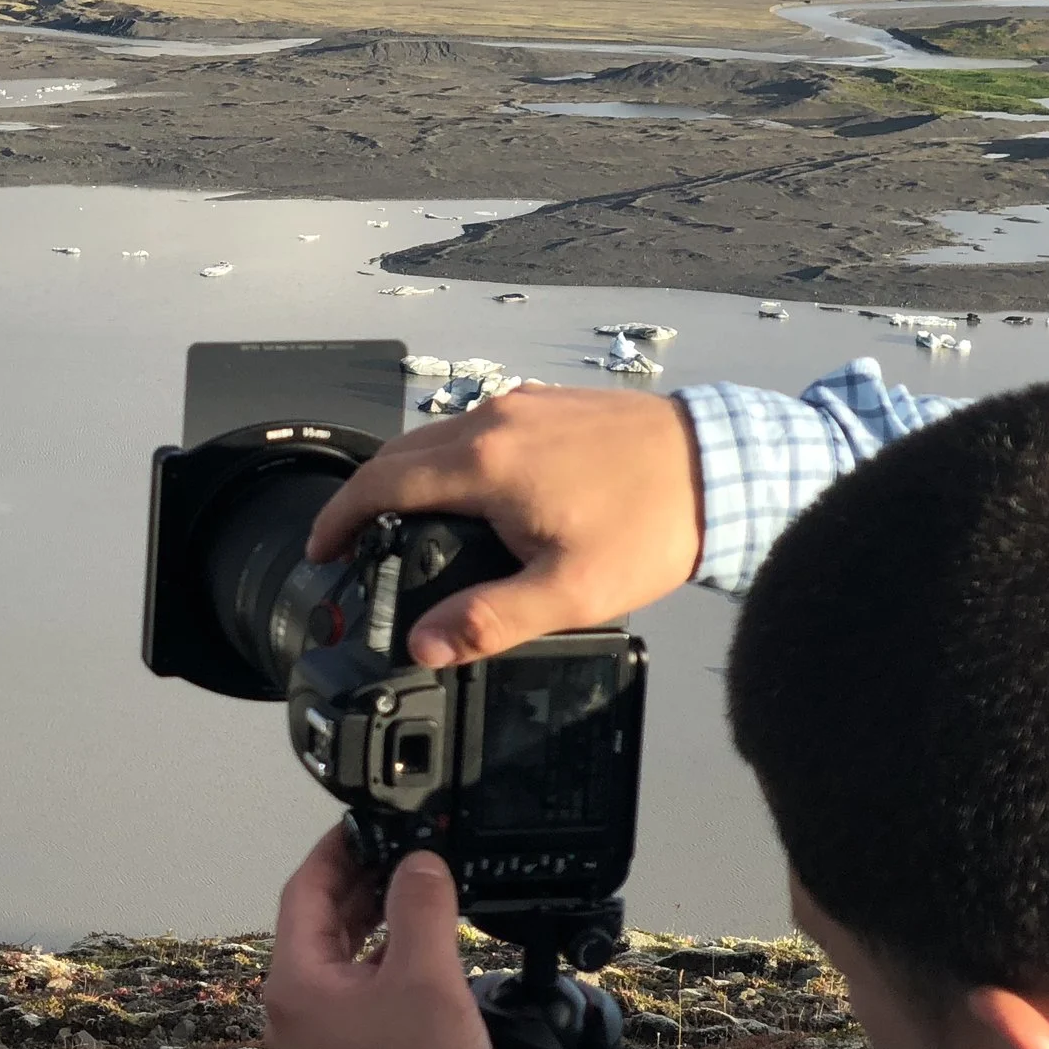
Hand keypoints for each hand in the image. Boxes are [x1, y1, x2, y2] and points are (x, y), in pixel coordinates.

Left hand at [262, 832, 500, 1048]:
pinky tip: (420, 950)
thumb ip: (420, 907)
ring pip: (338, 957)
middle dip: (360, 883)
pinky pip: (354, 991)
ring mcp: (315, 1039)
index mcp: (294, 984)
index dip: (337, 849)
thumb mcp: (427, 981)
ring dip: (373, 922)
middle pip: (318, 922)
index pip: (303, 890)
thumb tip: (418, 860)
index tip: (366, 821)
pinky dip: (382, 962)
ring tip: (416, 888)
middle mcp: (292, 1009)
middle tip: (401, 849)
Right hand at [305, 384, 704, 666]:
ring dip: (406, 475)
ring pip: (435, 436)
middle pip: (398, 455)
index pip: (379, 483)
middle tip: (353, 543)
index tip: (323, 549)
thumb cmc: (654, 526)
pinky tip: (471, 493)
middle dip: (364, 498)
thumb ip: (489, 620)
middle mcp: (493, 421)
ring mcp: (521, 404)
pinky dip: (449, 458)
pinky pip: (475, 425)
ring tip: (405, 522)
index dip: (338, 519)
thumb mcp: (570, 591)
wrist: (725, 466)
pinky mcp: (548, 402)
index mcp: (485, 464)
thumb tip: (425, 646)